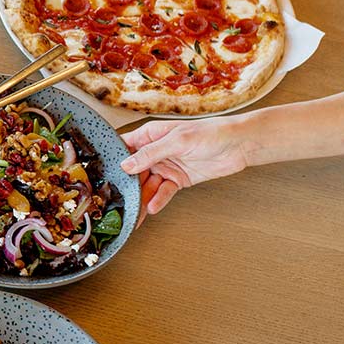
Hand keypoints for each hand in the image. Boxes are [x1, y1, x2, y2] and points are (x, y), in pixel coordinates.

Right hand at [120, 118, 251, 214]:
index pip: (125, 147)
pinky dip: (158, 200)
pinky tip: (152, 207)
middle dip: (127, 185)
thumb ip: (151, 154)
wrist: (239, 145)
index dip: (114, 159)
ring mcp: (167, 166)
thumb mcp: (177, 141)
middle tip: (118, 200)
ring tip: (135, 210)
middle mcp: (156, 151)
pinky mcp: (179, 179)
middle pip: (134, 171)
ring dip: (141, 197)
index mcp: (151, 135)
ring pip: (148, 184)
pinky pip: (164, 192)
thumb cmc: (212, 132)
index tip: (104, 174)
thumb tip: (127, 164)